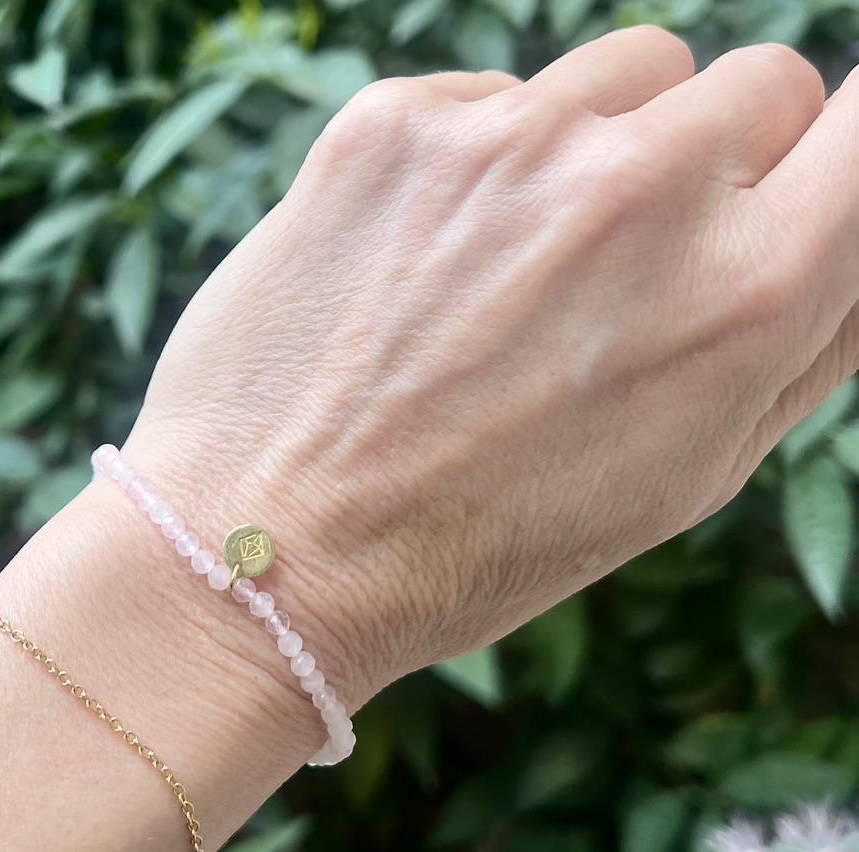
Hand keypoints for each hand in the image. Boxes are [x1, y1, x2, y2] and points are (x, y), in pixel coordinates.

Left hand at [126, 25, 858, 708]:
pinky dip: (491, 161)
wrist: (279, 545)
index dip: (841, 156)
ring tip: (528, 268)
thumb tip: (842, 242)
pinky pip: (499, 97)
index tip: (801, 184)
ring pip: (631, 74)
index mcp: (743, 295)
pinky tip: (435, 262)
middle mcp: (641, 191)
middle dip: (723, 165)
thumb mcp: (685, 476)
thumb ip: (801, 343)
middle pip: (758, 86)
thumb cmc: (488, 539)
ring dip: (610, 150)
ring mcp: (509, 141)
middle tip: (638, 265)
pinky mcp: (396, 126)